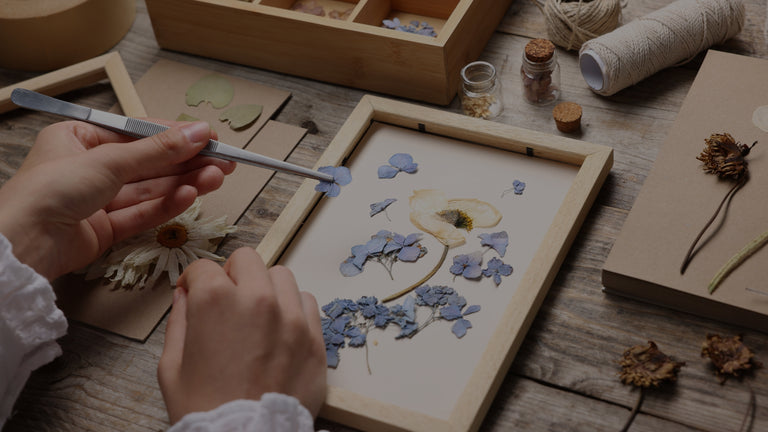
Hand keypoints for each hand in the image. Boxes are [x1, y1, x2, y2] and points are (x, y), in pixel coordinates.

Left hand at [0, 120, 234, 279]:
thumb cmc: (48, 191)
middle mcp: (88, 169)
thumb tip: (199, 132)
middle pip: (149, 164)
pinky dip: (168, 205)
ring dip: (185, 183)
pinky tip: (192, 195)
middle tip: (224, 161)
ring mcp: (96, 201)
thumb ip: (159, 150)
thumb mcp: (109, 161)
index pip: (138, 134)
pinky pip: (142, 213)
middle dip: (187, 162)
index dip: (176, 135)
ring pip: (150, 190)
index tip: (210, 137)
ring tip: (216, 178)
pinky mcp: (104, 230)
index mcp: (79, 139)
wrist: (22, 246)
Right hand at [158, 247, 326, 422]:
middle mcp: (257, 300)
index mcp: (216, 302)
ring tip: (257, 315)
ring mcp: (291, 317)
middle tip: (227, 299)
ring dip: (266, 288)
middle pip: (247, 259)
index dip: (194, 280)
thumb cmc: (205, 409)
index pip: (204, 267)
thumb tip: (185, 296)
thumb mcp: (172, 367)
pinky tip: (280, 330)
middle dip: (232, 274)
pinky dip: (293, 309)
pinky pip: (308, 302)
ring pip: (281, 276)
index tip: (194, 293)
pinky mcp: (314, 337)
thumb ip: (178, 321)